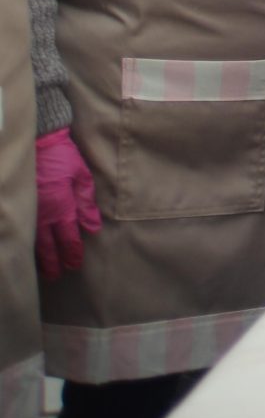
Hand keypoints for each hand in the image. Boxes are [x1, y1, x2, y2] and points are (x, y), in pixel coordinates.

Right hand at [34, 128, 100, 279]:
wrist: (36, 142)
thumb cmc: (62, 157)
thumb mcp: (81, 176)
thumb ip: (87, 203)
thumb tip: (92, 228)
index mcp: (62, 207)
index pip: (68, 238)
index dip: (72, 253)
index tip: (75, 265)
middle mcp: (43, 215)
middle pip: (49, 247)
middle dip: (55, 263)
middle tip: (59, 275)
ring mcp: (28, 212)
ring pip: (33, 243)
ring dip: (40, 259)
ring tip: (45, 272)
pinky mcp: (19, 207)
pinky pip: (24, 231)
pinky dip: (27, 245)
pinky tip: (29, 252)